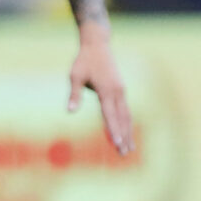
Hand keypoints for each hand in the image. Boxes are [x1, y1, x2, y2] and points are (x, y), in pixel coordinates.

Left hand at [68, 25, 133, 155]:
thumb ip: (74, 94)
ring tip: (130, 148)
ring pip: (127, 116)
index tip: (116, 144)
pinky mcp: (121, 90)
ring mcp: (121, 91)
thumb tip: (70, 111)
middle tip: (124, 154)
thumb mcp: (75, 76)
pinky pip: (126, 110)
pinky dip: (127, 123)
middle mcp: (117, 92)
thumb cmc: (83, 61)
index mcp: (106, 90)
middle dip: (123, 137)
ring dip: (128, 132)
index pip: (110, 115)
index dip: (113, 130)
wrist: (98, 45)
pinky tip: (127, 133)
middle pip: (122, 119)